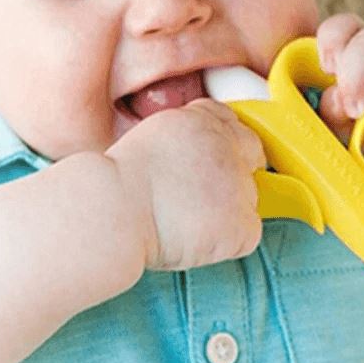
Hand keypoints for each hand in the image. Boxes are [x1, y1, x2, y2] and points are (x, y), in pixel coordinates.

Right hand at [106, 99, 265, 270]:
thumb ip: (181, 141)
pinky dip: (226, 241)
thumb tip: (193, 159)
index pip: (230, 122)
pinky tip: (194, 238)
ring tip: (184, 220)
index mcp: (199, 121)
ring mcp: (239, 185)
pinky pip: (246, 234)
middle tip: (202, 194)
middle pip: (250, 153)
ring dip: (225, 209)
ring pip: (247, 197)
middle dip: (234, 171)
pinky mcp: (242, 223)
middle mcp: (225, 146)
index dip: (222, 141)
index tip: (209, 159)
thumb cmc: (114, 185)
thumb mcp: (148, 140)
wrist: (112, 211)